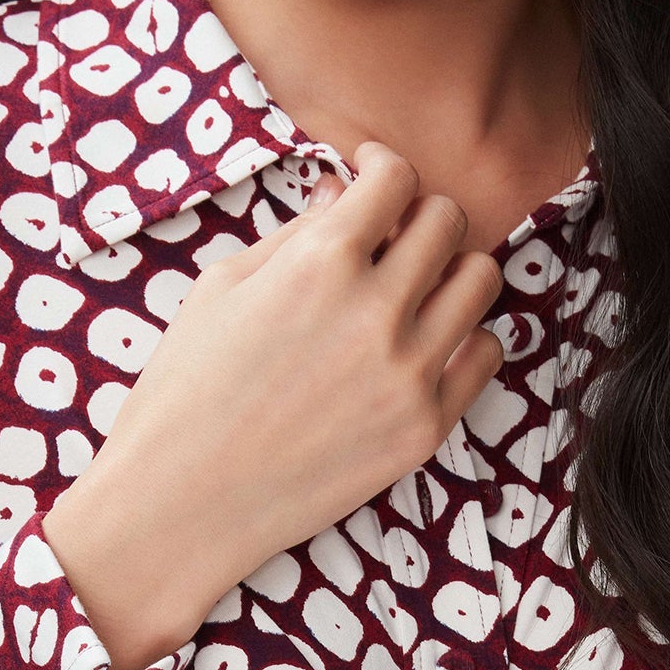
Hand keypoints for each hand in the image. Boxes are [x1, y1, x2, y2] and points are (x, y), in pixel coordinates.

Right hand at [40, 141, 503, 669]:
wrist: (184, 502)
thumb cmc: (186, 390)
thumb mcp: (221, 289)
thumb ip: (295, 234)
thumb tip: (343, 192)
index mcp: (320, 263)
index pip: (396, 179)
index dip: (383, 166)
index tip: (373, 176)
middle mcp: (377, 310)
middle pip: (449, 222)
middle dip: (419, 216)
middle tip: (392, 235)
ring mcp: (409, 372)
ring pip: (481, 281)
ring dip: (450, 271)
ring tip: (414, 289)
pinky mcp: (426, 426)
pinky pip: (486, 353)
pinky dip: (463, 337)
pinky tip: (424, 343)